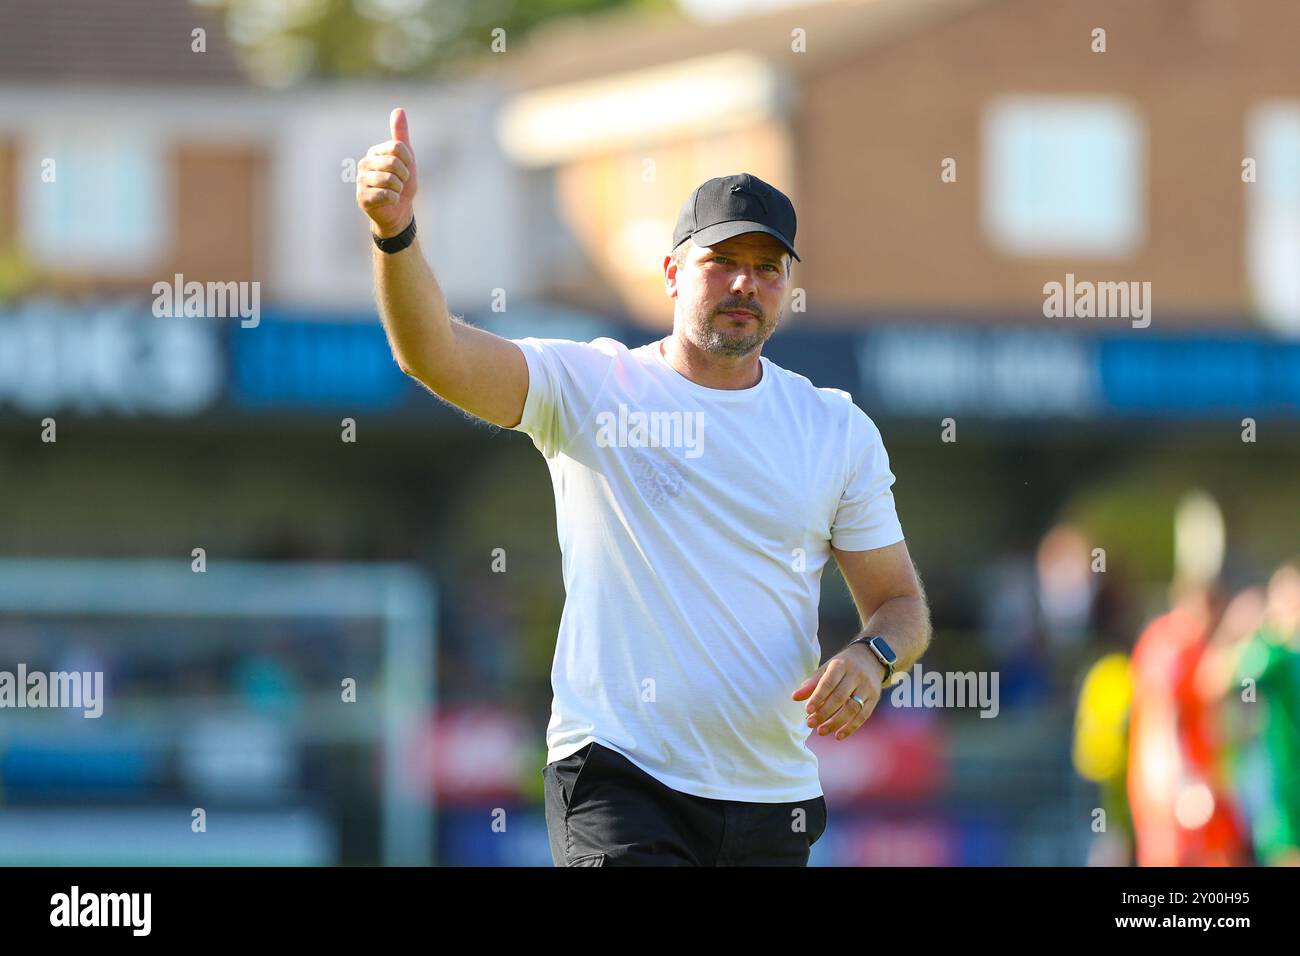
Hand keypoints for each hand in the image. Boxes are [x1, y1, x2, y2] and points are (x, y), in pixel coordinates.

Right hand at [357, 107, 418, 238]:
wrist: (398, 210)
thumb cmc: (402, 183)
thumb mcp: (406, 158)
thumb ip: (401, 135)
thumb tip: (398, 110)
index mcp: (374, 152)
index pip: (397, 147)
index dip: (408, 161)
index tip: (406, 168)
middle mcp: (364, 164)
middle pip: (394, 162)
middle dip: (404, 176)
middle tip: (400, 183)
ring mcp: (361, 181)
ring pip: (390, 180)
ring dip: (399, 189)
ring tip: (394, 191)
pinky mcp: (362, 198)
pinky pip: (385, 195)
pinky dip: (394, 199)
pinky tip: (389, 201)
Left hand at [791, 642, 886, 739]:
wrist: (871, 658)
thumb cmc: (843, 665)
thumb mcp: (827, 668)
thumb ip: (812, 683)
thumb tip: (795, 697)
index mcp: (841, 665)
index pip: (828, 683)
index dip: (818, 697)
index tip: (807, 710)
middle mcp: (856, 676)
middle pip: (840, 697)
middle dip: (824, 713)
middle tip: (810, 723)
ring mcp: (867, 688)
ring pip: (852, 709)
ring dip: (836, 723)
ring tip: (821, 731)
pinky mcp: (874, 699)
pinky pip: (863, 716)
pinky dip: (851, 727)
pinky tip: (839, 735)